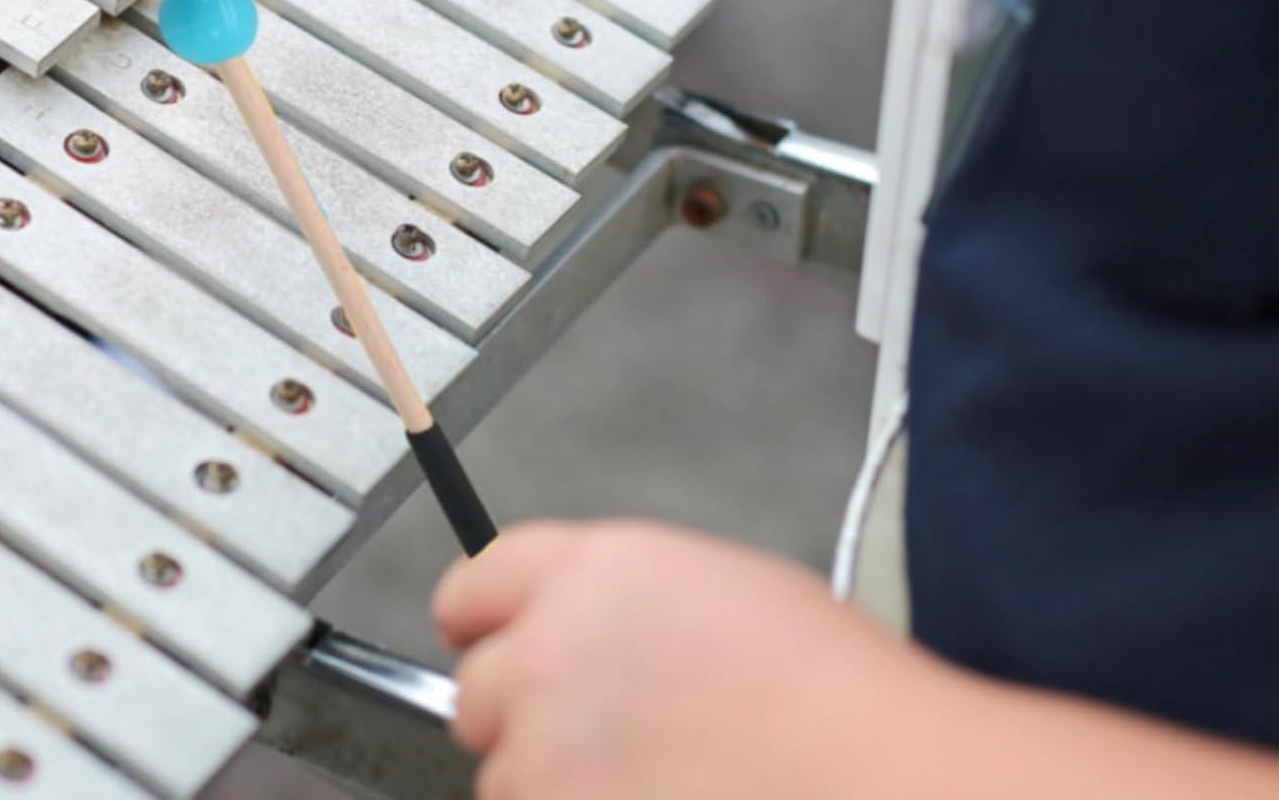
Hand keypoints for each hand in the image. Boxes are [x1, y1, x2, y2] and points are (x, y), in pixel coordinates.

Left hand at [432, 518, 949, 799]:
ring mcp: (548, 756)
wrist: (877, 774)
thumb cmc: (827, 686)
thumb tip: (578, 629)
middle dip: (522, 715)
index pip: (472, 586)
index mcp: (590, 573)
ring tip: (655, 779)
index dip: (483, 620)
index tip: (488, 641)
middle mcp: (550, 654)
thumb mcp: (711, 587)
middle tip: (598, 735)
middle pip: (477, 692)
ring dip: (554, 785)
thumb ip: (614, 600)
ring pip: (507, 779)